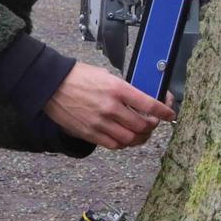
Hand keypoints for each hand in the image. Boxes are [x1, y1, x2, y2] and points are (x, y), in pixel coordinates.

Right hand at [42, 62, 177, 149]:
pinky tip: (124, 137)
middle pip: (142, 126)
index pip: (149, 105)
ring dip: (139, 137)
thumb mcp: (106, 76)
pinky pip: (113, 144)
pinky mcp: (90, 133)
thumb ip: (123, 90)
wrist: (52, 85)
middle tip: (153, 123)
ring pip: (130, 139)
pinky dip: (123, 143)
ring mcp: (100, 122)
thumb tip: (138, 101)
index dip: (164, 111)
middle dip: (152, 126)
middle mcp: (110, 107)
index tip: (169, 113)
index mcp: (117, 89)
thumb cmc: (78, 76)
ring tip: (140, 133)